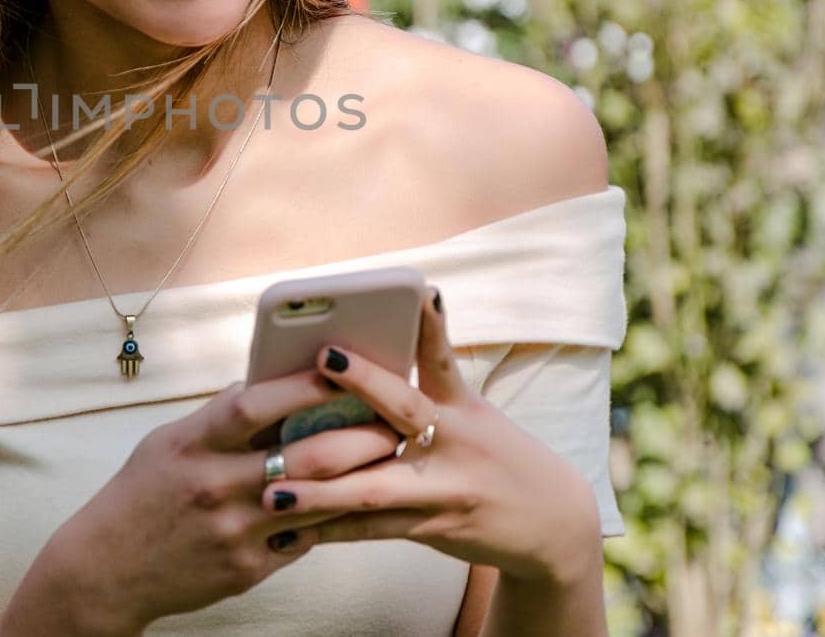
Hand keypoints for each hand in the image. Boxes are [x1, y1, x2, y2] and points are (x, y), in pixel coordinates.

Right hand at [6, 367, 408, 633]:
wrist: (108, 569)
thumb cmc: (142, 492)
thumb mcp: (169, 441)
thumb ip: (218, 415)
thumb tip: (270, 380)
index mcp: (193, 444)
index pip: (254, 405)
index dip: (303, 384)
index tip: (342, 365)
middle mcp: (215, 486)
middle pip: (306, 457)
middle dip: (361, 436)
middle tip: (396, 419)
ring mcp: (235, 532)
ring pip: (319, 501)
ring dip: (361, 477)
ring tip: (392, 456)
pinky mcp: (248, 569)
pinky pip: (305, 539)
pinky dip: (333, 516)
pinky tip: (357, 500)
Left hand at [257, 286, 603, 586]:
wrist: (553, 524)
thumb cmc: (492, 453)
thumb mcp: (471, 411)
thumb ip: (423, 384)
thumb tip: (357, 352)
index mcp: (461, 406)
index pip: (444, 357)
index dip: (431, 325)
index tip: (420, 291)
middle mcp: (455, 441)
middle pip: (404, 412)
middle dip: (364, 384)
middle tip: (322, 359)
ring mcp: (444, 489)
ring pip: (374, 488)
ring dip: (320, 490)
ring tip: (271, 488)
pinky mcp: (431, 528)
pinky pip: (370, 531)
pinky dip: (327, 531)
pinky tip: (286, 532)